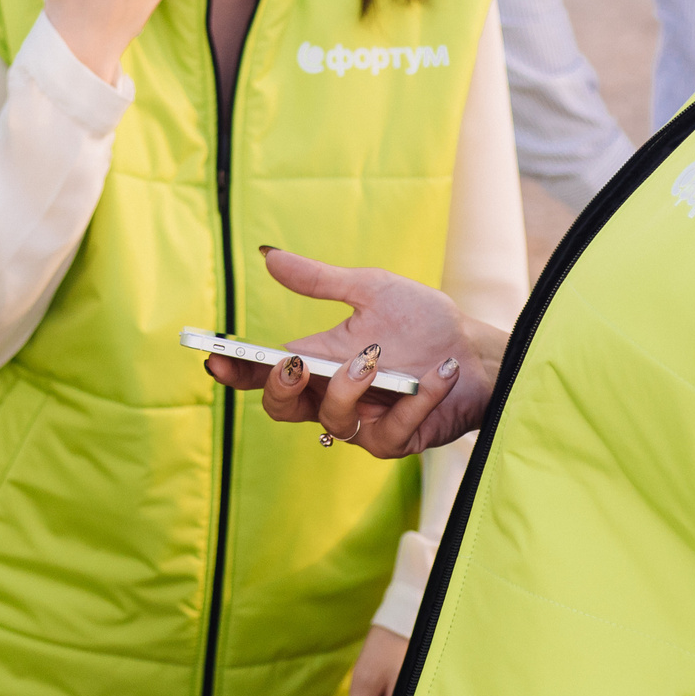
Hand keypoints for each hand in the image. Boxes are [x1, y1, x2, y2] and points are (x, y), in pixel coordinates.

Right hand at [202, 247, 504, 456]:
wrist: (478, 351)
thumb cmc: (425, 322)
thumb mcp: (370, 289)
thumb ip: (319, 280)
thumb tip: (267, 254)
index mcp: (320, 360)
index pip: (265, 373)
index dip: (237, 372)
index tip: (216, 359)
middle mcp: (334, 395)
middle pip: (281, 408)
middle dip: (280, 388)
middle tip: (294, 363)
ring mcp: (363, 422)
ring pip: (332, 420)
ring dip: (350, 387)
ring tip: (377, 358)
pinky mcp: (397, 441)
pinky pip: (389, 432)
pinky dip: (414, 400)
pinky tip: (438, 374)